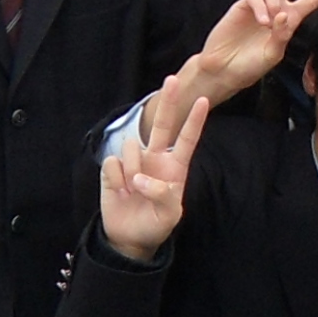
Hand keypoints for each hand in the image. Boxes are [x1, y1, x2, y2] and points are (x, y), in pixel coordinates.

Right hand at [97, 92, 210, 261]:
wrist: (129, 237)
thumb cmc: (155, 225)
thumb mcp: (169, 216)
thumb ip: (163, 196)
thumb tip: (140, 178)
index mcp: (174, 167)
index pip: (187, 139)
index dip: (194, 121)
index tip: (204, 101)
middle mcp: (155, 158)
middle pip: (162, 124)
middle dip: (168, 101)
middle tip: (173, 79)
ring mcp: (133, 161)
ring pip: (131, 148)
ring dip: (131, 171)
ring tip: (132, 191)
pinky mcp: (112, 168)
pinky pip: (113, 163)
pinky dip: (115, 179)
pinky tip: (119, 191)